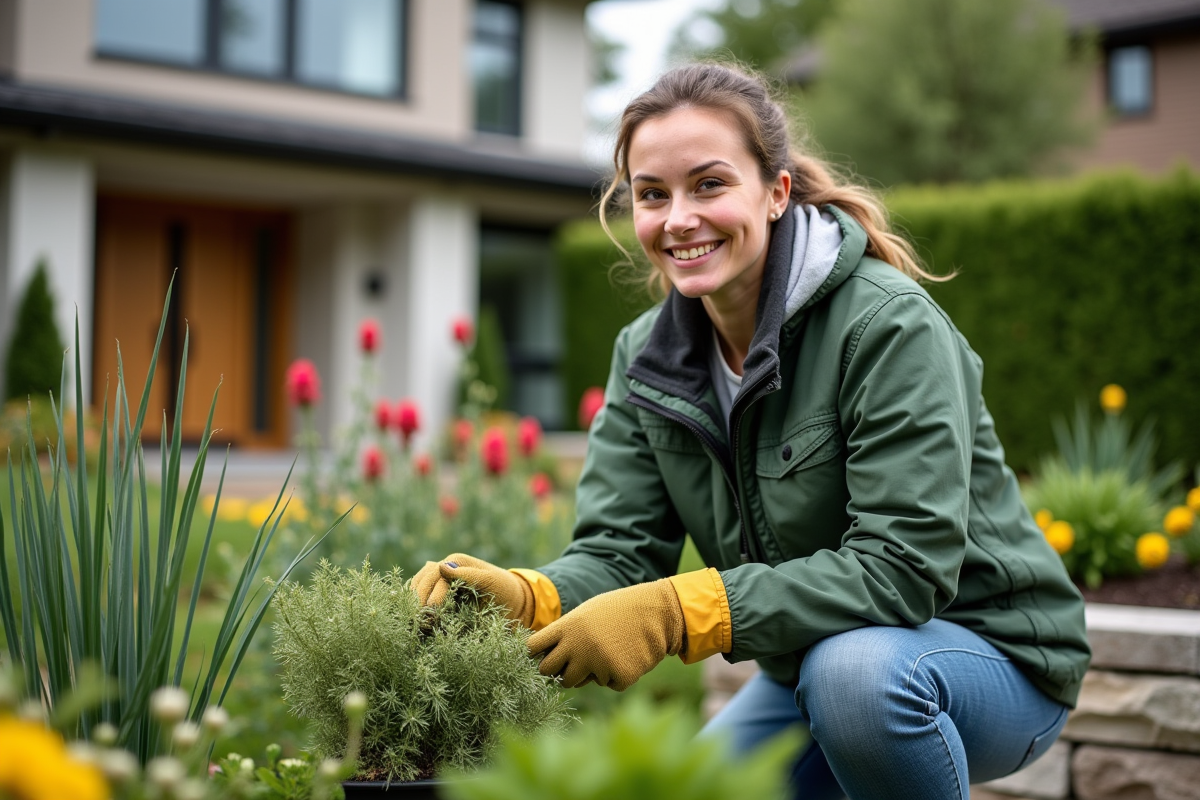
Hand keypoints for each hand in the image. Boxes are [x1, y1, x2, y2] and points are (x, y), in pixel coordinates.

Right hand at [409, 553, 534, 626]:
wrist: (512, 602)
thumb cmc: (504, 590)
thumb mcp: (490, 582)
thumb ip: (467, 575)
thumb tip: (441, 565)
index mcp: (456, 561)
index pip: (435, 578)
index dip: (430, 597)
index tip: (430, 616)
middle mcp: (444, 568)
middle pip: (421, 583)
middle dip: (419, 603)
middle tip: (422, 624)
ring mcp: (438, 581)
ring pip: (416, 590)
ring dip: (414, 606)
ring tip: (417, 625)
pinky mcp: (437, 594)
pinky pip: (421, 598)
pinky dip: (416, 608)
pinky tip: (416, 622)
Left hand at [526, 579, 683, 690]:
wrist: (657, 612)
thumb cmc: (620, 610)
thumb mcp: (588, 613)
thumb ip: (567, 632)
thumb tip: (545, 654)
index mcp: (568, 626)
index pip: (533, 646)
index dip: (535, 654)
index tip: (540, 656)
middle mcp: (577, 646)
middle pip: (548, 671)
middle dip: (557, 670)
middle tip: (574, 662)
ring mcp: (596, 663)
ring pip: (575, 682)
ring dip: (586, 673)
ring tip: (607, 651)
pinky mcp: (616, 676)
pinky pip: (607, 685)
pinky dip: (616, 675)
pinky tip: (628, 656)